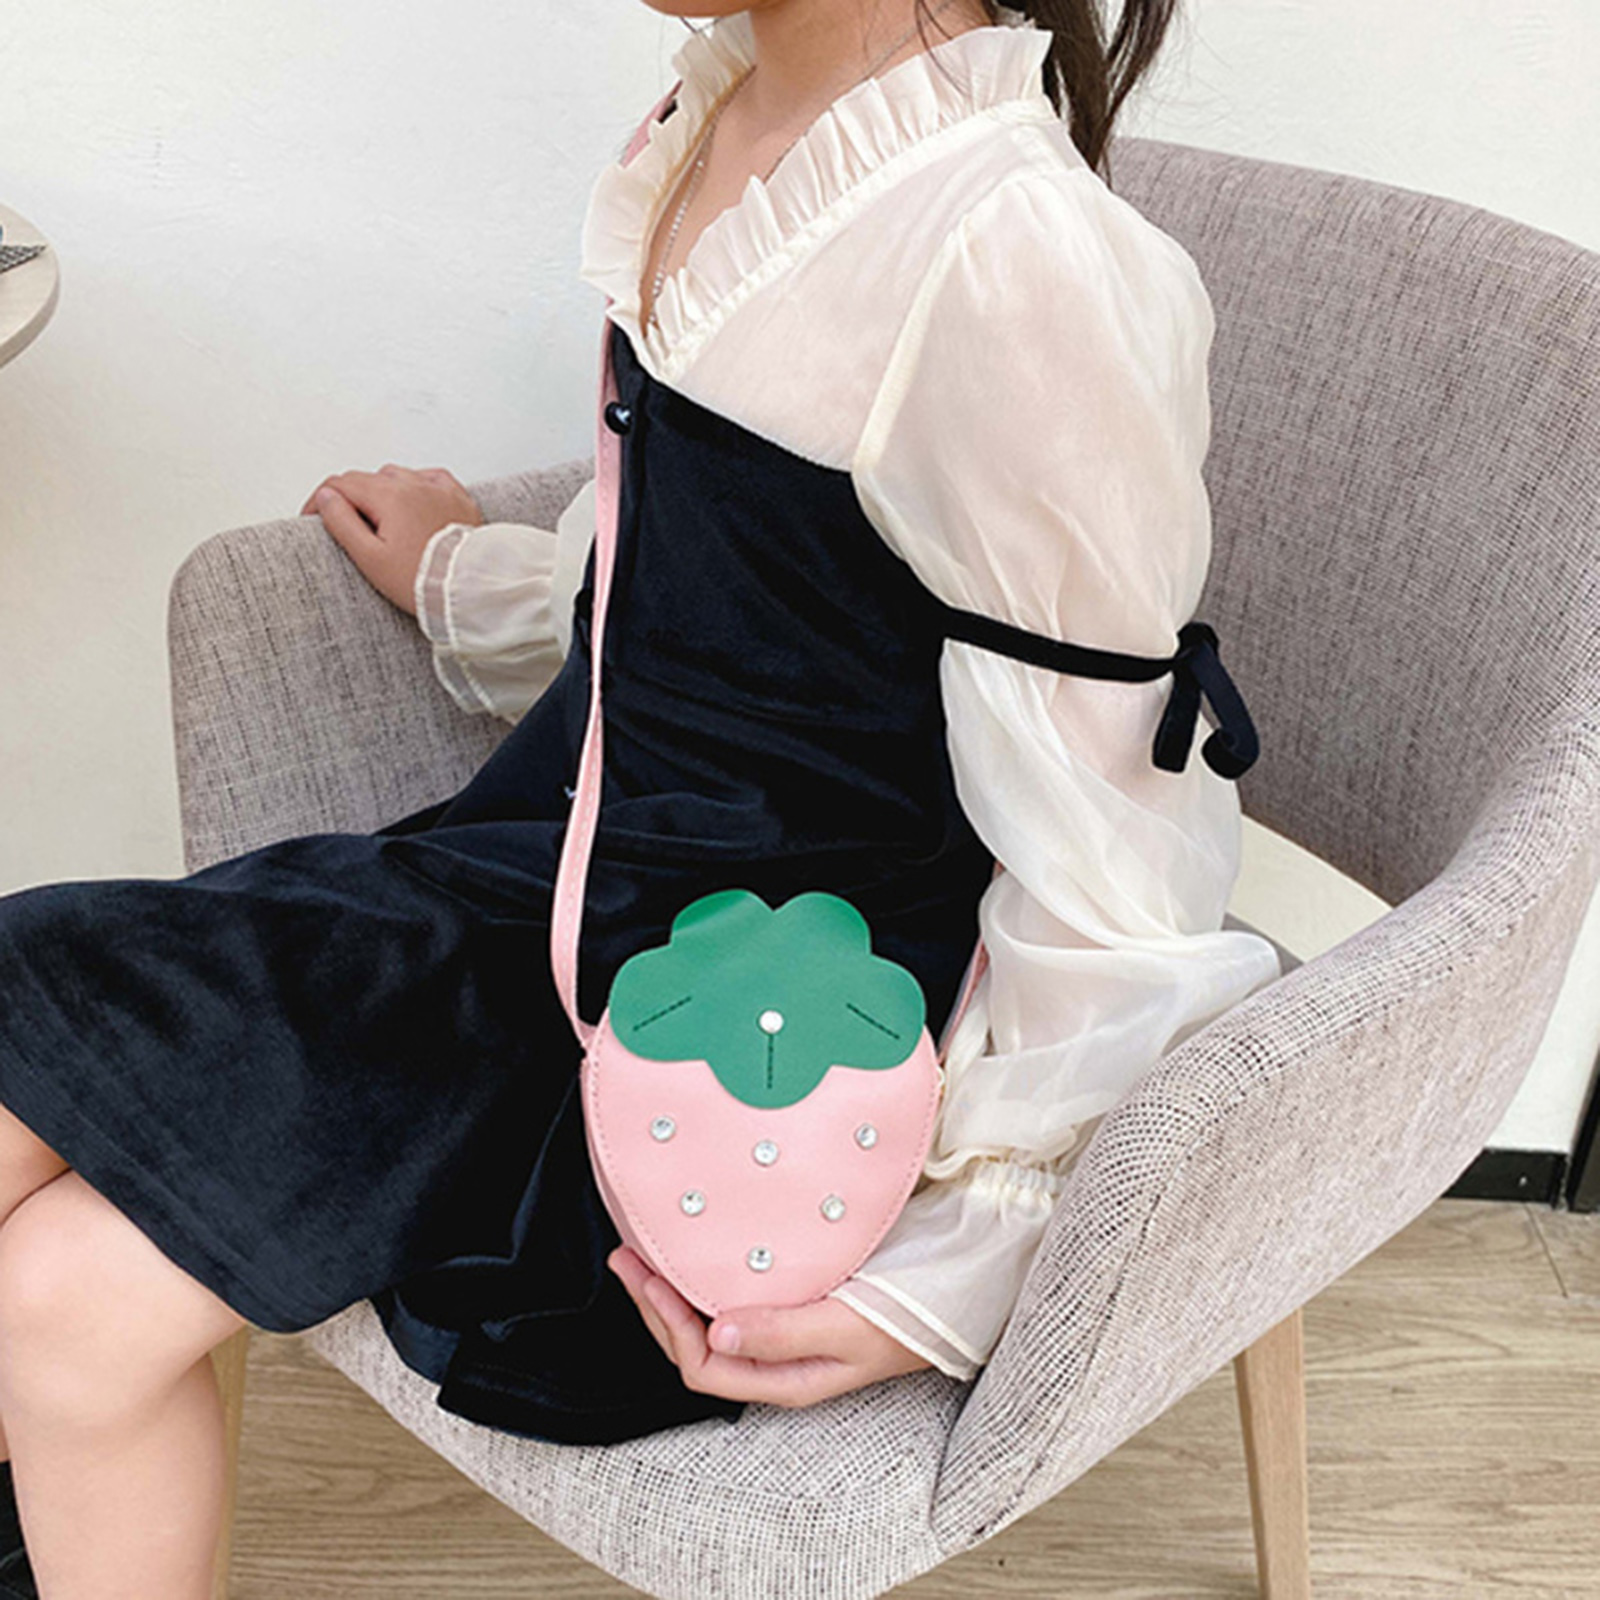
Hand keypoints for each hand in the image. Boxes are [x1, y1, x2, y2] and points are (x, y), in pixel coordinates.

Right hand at [300, 463, 483, 613]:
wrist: (470, 589)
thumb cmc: (422, 580)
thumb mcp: (371, 558)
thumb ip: (342, 523)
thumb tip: (326, 497)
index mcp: (389, 495)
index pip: (340, 483)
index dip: (319, 500)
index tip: (312, 518)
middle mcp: (414, 484)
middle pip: (367, 479)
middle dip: (349, 498)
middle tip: (344, 525)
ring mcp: (438, 488)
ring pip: (396, 476)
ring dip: (381, 491)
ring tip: (379, 520)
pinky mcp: (458, 497)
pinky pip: (429, 478)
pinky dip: (414, 486)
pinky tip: (411, 502)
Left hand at [608, 1244, 931, 1407]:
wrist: (953, 1299)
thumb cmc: (905, 1320)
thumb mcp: (846, 1327)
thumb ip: (784, 1332)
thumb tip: (714, 1333)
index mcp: (784, 1378)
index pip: (705, 1366)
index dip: (669, 1326)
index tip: (649, 1276)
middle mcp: (776, 1364)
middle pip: (695, 1348)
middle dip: (654, 1306)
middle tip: (626, 1256)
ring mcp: (782, 1339)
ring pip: (708, 1327)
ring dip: (671, 1293)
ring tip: (644, 1255)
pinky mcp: (792, 1309)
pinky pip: (733, 1304)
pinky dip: (704, 1281)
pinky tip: (695, 1257)